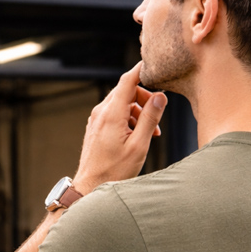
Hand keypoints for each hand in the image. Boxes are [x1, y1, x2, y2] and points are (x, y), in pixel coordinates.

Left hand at [72, 62, 166, 192]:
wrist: (90, 186)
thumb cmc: (114, 170)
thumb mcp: (139, 145)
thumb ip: (149, 119)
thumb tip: (160, 97)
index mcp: (111, 114)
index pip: (127, 80)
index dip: (142, 69)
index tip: (155, 65)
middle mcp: (101, 112)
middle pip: (126, 90)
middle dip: (144, 97)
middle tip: (157, 115)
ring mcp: (96, 119)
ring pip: (122, 102)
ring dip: (138, 111)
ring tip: (150, 131)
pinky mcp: (96, 126)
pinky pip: (115, 113)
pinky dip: (129, 118)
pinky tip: (137, 135)